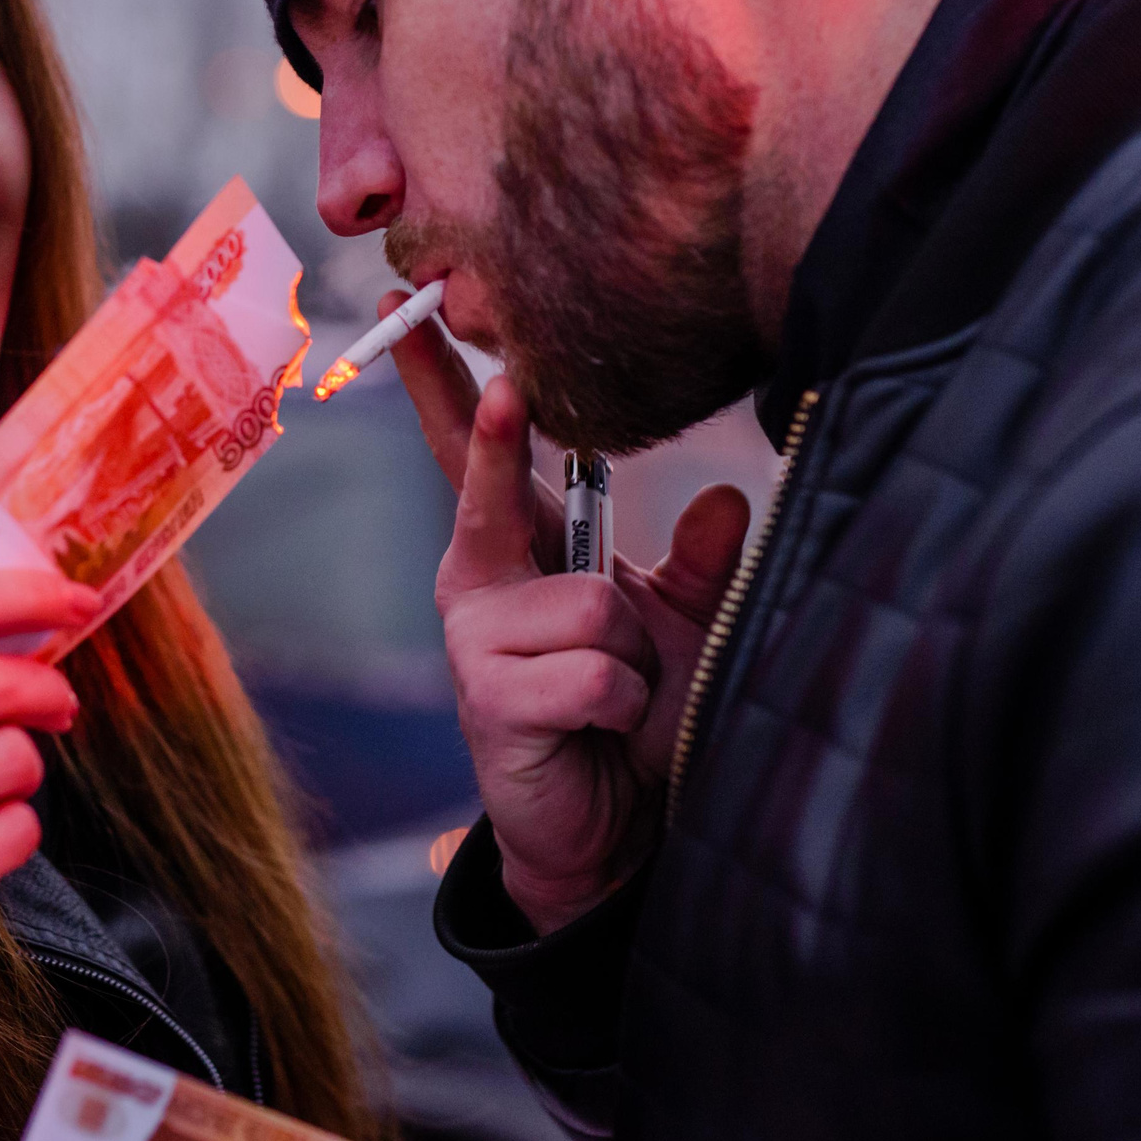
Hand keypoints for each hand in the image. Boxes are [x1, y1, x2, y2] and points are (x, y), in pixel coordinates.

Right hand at [383, 292, 748, 933]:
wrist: (611, 828)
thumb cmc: (631, 711)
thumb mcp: (676, 624)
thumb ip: (696, 561)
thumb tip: (725, 496)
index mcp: (515, 549)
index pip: (474, 453)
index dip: (447, 383)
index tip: (415, 313)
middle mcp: (478, 582)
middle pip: (484, 489)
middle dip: (495, 433)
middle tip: (502, 377)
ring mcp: (476, 640)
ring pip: (594, 603)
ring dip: (632, 655)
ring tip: (613, 698)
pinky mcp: (489, 700)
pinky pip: (598, 672)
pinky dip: (625, 705)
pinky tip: (597, 732)